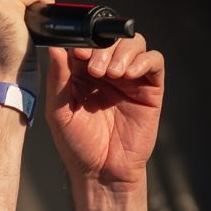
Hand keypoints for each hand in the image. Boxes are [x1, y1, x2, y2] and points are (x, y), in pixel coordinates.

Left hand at [44, 34, 164, 187]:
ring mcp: (130, 78)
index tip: (79, 53)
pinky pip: (155, 62)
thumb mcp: (59, 111)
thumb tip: (55, 46)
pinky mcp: (150, 89)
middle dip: (104, 48)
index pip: (87, 41)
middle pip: (113, 38)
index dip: (84, 41)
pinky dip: (144, 61)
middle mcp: (107, 70)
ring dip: (123, 52)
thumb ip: (58, 78)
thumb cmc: (77, 144)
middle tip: (96, 69)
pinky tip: (129, 75)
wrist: (101, 172)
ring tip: (112, 74)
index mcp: (82, 72)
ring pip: (135, 44)